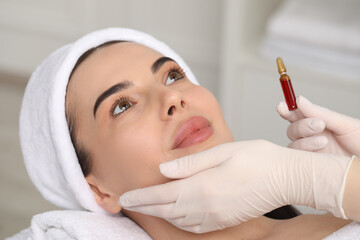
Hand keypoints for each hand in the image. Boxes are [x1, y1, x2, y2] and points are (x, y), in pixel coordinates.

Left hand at [119, 140, 350, 232]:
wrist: (287, 178)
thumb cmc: (258, 159)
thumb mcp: (223, 152)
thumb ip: (190, 164)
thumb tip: (164, 169)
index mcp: (202, 187)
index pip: (161, 196)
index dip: (141, 197)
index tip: (125, 196)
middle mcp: (205, 207)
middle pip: (166, 211)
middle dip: (146, 206)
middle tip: (130, 201)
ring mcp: (216, 217)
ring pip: (178, 221)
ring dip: (160, 214)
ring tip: (149, 205)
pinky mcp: (225, 221)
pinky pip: (194, 227)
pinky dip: (179, 221)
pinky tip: (176, 214)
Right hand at [277, 96, 359, 156]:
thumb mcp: (346, 126)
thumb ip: (321, 113)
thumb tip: (299, 100)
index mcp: (320, 127)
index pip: (297, 116)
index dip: (287, 110)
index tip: (282, 106)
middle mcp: (312, 140)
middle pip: (292, 131)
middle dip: (302, 126)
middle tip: (319, 125)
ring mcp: (311, 156)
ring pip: (292, 146)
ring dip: (305, 142)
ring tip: (324, 142)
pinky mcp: (310, 171)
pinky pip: (296, 162)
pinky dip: (303, 156)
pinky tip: (319, 154)